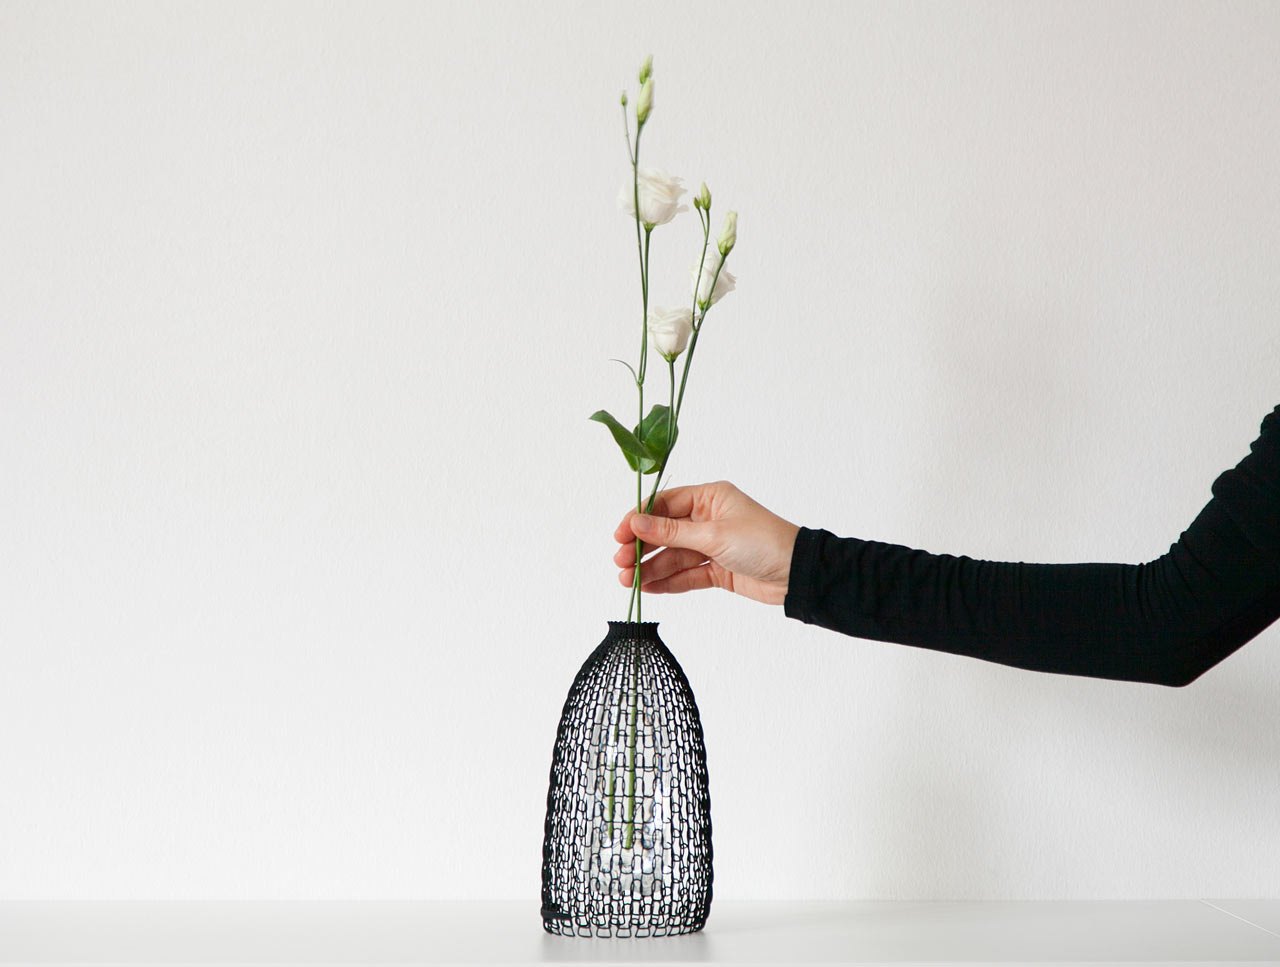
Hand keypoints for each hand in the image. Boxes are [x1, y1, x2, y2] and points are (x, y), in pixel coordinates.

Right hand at [613, 480, 800, 605]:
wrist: (797, 574)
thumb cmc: (763, 542)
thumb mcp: (714, 535)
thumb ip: (672, 533)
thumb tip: (636, 523)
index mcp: (710, 498)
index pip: (665, 504)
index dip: (639, 519)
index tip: (619, 535)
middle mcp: (708, 519)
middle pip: (665, 532)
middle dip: (641, 547)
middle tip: (620, 563)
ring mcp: (712, 546)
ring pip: (673, 556)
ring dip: (651, 568)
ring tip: (629, 581)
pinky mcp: (717, 570)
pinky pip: (686, 574)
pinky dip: (668, 581)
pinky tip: (649, 588)